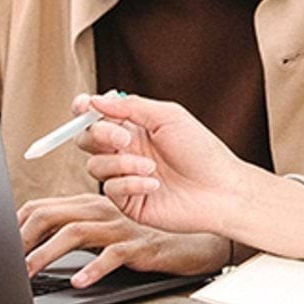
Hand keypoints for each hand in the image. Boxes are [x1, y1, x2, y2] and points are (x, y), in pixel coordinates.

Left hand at [17, 193, 228, 286]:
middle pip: (52, 214)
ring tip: (28, 273)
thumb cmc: (140, 238)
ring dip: (46, 254)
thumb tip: (30, 248)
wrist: (187, 243)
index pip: (42, 206)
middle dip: (23, 238)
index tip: (0, 245)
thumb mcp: (101, 232)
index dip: (17, 224)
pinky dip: (93, 269)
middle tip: (6, 261)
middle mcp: (101, 208)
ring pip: (75, 232)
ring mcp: (119, 226)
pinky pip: (112, 254)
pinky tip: (79, 282)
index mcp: (88, 203)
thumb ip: (72, 231)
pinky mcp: (137, 244)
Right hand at [74, 92, 248, 236]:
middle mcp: (126, 151)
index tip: (83, 107)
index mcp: (134, 127)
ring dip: (122, 163)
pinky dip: (130, 183)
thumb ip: (130, 107)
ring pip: (95, 166)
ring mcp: (125, 177)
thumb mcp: (168, 116)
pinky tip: (154, 183)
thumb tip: (96, 100)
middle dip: (100, 135)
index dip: (84, 110)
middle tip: (125, 138)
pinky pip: (110, 189)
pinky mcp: (128, 202)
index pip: (97, 116)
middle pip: (87, 139)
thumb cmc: (201, 151)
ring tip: (151, 167)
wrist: (220, 190)